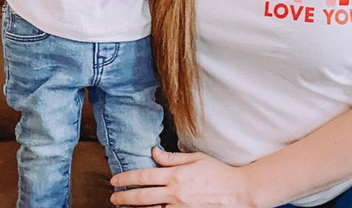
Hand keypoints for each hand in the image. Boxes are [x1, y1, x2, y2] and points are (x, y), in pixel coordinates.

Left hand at [110, 148, 256, 207]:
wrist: (238, 192)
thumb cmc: (218, 172)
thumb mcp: (195, 158)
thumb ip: (172, 157)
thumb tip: (153, 152)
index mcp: (176, 176)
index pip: (145, 176)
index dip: (127, 178)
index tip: (115, 180)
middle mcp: (175, 194)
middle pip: (142, 197)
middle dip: (124, 197)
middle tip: (113, 198)